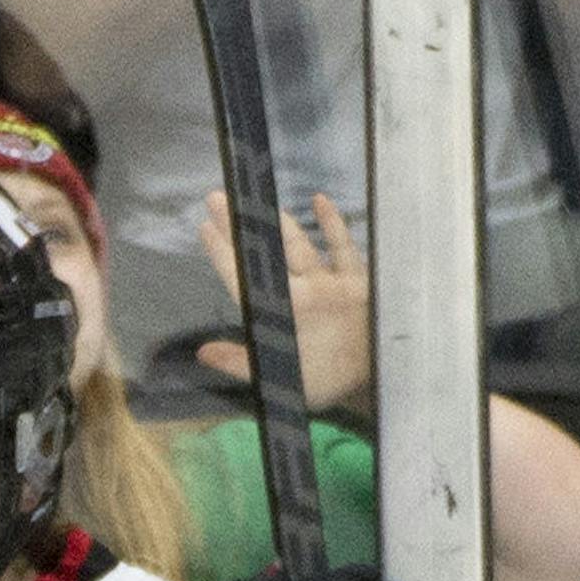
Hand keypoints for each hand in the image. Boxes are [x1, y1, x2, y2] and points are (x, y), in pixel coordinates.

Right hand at [198, 190, 371, 410]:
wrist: (377, 378)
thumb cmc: (325, 381)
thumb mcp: (276, 379)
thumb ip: (238, 362)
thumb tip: (203, 351)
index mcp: (282, 315)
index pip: (242, 279)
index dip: (221, 252)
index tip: (204, 227)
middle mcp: (305, 291)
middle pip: (264, 255)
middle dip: (238, 226)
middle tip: (217, 199)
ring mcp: (332, 281)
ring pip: (298, 246)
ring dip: (275, 222)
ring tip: (255, 202)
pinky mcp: (357, 277)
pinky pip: (342, 245)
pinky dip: (332, 223)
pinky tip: (320, 201)